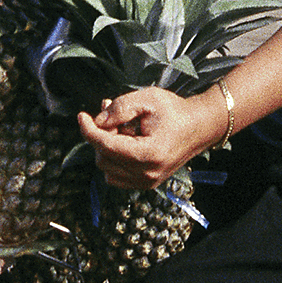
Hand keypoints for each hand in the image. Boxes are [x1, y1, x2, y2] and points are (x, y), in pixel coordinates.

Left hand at [76, 85, 223, 189]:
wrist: (199, 127)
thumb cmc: (175, 111)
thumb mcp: (148, 99)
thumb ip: (120, 108)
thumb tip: (97, 121)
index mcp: (149, 154)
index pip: (107, 146)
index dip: (88, 130)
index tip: (81, 116)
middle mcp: (148, 174)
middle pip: (103, 159)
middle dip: (102, 136)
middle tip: (113, 117)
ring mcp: (147, 182)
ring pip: (107, 169)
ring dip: (108, 148)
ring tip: (122, 129)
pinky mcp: (146, 183)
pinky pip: (116, 176)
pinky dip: (114, 159)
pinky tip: (126, 142)